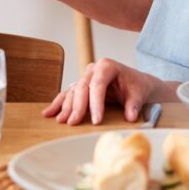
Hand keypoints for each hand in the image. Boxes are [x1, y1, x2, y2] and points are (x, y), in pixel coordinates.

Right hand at [41, 58, 162, 125]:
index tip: (96, 121)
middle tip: (74, 123)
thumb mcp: (139, 93)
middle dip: (77, 106)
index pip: (97, 85)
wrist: (136, 83)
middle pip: (82, 88)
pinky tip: (49, 113)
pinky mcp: (81, 86)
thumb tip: (130, 116)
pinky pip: (68, 94)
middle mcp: (93, 69)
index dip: (95, 103)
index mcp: (107, 66)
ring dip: (66, 107)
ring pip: (72, 91)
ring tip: (61, 121)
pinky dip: (58, 104)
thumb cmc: (137, 86)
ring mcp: (85, 77)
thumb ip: (134, 104)